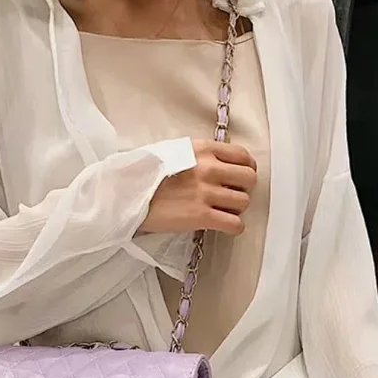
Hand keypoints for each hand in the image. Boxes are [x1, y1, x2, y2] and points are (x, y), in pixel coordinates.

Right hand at [140, 139, 256, 235]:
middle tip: (231, 196)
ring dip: (236, 209)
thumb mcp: (173, 152)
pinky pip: (235, 225)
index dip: (246, 168)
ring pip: (244, 203)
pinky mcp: (202, 217)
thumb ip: (199, 155)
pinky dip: (233, 228)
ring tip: (222, 212)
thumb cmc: (145, 175)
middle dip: (243, 189)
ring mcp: (206, 193)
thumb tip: (219, 163)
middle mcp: (209, 168)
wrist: (127, 196)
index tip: (239, 178)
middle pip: (249, 179)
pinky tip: (223, 226)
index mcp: (203, 149)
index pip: (243, 156)